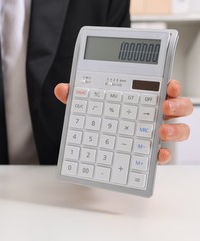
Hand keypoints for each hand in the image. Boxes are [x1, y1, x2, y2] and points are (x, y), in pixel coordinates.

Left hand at [54, 80, 192, 163]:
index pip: (162, 88)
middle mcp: (153, 115)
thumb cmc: (101, 120)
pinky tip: (158, 155)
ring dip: (176, 129)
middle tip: (166, 105)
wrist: (96, 148)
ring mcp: (154, 134)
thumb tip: (62, 89)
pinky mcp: (151, 153)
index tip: (170, 85)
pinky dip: (165, 155)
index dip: (171, 85)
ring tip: (163, 131)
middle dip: (177, 104)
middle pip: (177, 107)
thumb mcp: (87, 107)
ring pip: (178, 129)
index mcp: (142, 99)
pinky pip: (164, 154)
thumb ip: (77, 97)